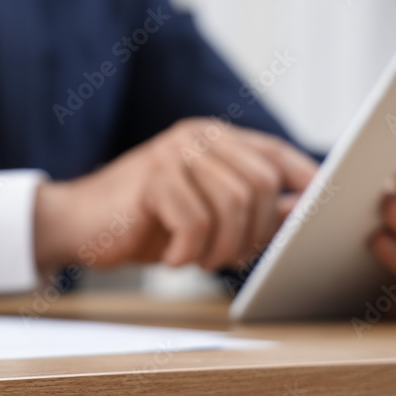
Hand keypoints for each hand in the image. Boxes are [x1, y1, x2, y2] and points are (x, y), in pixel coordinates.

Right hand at [33, 118, 317, 272]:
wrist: (78, 224)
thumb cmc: (143, 222)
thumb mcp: (206, 215)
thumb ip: (250, 207)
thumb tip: (301, 207)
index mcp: (213, 138)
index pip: (274, 152)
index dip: (303, 179)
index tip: (316, 209)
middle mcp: (196, 136)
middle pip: (259, 183)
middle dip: (254, 232)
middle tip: (229, 257)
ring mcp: (173, 153)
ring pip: (233, 204)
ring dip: (222, 247)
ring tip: (200, 259)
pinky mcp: (152, 178)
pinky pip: (197, 222)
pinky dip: (190, 252)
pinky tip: (174, 258)